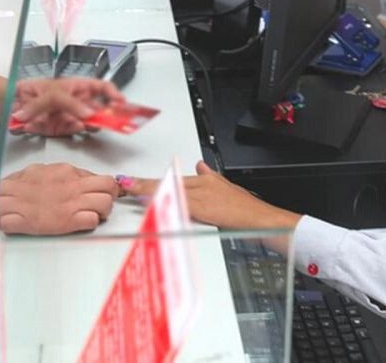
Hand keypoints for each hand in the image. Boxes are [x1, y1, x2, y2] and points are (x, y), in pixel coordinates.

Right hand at [0, 163, 118, 234]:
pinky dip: (93, 222)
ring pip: (107, 202)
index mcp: (66, 171)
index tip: (101, 193)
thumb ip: (60, 175)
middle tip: (103, 203)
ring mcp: (71, 202)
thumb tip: (75, 176)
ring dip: (104, 210)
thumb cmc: (16, 189)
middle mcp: (72, 184)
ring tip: (94, 214)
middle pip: (109, 185)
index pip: (97, 176)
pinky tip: (82, 223)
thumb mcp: (40, 172)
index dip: (102, 187)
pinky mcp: (67, 221)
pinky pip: (93, 220)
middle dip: (111, 195)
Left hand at [10, 77, 124, 135]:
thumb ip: (67, 102)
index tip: (122, 102)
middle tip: (116, 120)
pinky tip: (75, 126)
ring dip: (95, 124)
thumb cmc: (28, 90)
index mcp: (77, 87)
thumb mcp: (50, 91)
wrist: (7, 105)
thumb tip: (86, 114)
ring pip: (90, 122)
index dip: (114, 94)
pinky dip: (75, 130)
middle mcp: (76, 102)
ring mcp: (70, 117)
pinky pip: (74, 131)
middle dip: (110, 114)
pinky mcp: (61, 130)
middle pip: (100, 108)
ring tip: (95, 124)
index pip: (101, 88)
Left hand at [123, 161, 301, 230]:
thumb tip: (200, 166)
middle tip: (124, 183)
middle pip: (166, 182)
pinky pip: (178, 203)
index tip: (134, 180)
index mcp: (206, 180)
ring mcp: (202, 195)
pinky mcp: (204, 206)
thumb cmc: (246, 209)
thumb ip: (210, 178)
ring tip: (129, 188)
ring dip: (148, 190)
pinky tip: (151, 201)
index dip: (152, 181)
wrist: (261, 219)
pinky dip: (163, 201)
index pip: (173, 178)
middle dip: (144, 184)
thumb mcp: (227, 187)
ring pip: (169, 190)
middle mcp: (202, 184)